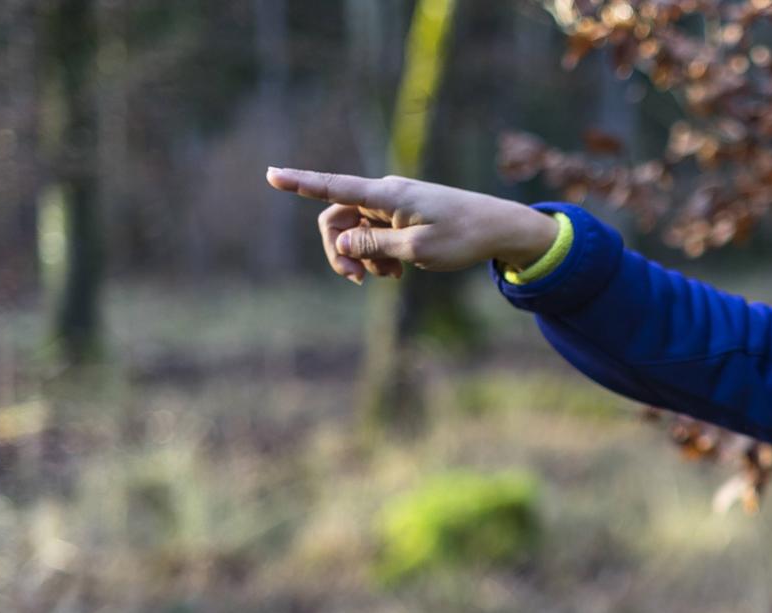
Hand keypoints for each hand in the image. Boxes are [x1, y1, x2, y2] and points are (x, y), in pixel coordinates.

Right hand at [264, 167, 559, 283]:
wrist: (499, 229)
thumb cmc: (463, 237)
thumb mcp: (417, 249)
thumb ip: (375, 245)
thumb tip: (340, 241)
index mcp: (387, 195)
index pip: (335, 187)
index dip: (301, 182)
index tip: (271, 174)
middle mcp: (385, 194)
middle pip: (337, 218)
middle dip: (339, 250)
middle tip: (358, 280)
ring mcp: (393, 206)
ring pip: (356, 231)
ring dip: (362, 257)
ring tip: (388, 277)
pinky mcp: (402, 217)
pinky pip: (375, 236)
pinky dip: (378, 255)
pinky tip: (396, 273)